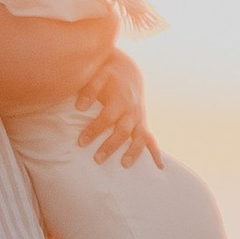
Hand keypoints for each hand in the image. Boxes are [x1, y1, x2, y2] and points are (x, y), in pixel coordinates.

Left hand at [74, 43, 161, 170]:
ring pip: (139, 138)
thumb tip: (79, 107)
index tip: (81, 142)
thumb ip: (89, 90)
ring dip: (133, 152)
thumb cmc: (108, 76)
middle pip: (122, 131)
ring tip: (124, 164)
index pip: (106, 118)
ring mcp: (139, 119)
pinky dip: (156, 153)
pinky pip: (151, 140)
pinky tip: (159, 167)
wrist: (126, 71)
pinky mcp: (143, 124)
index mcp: (119, 100)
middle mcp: (131, 112)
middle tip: (97, 159)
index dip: (94, 130)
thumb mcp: (98, 76)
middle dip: (110, 146)